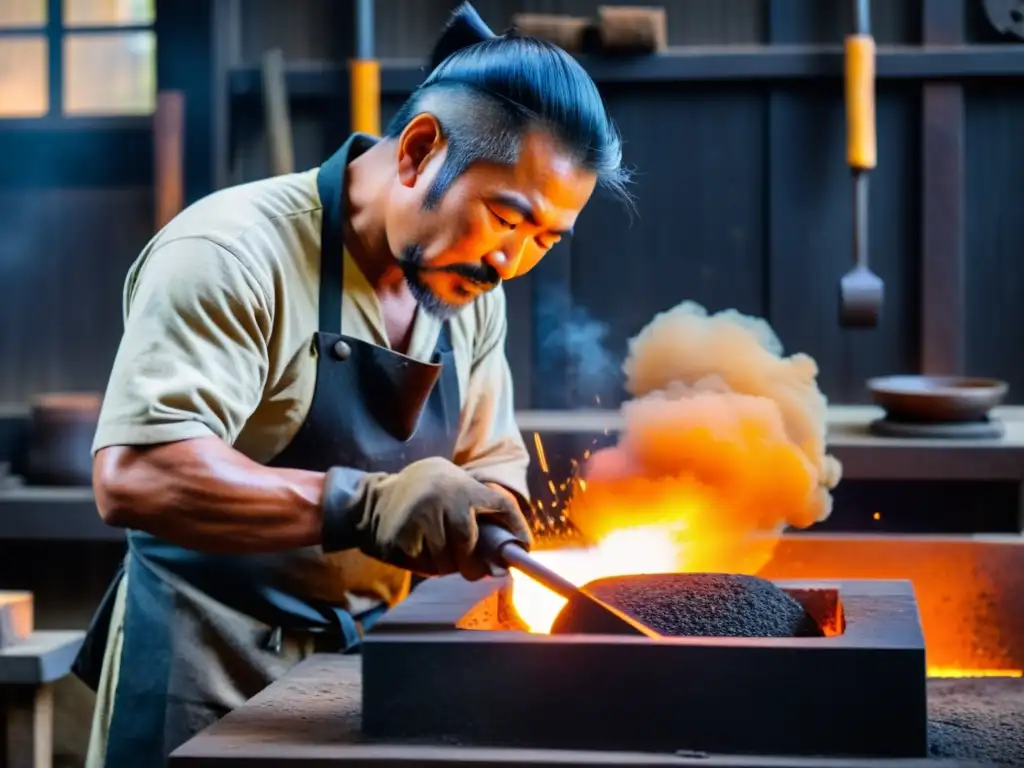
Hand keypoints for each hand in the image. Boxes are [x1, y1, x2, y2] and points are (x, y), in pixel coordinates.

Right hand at [344, 457, 532, 580]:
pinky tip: (420, 553)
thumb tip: (505, 546)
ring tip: (438, 553)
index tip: (522, 548)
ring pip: (448, 562)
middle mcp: (444, 500)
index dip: (516, 529)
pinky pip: (425, 567)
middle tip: (475, 571)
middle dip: (475, 564)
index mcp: (461, 485)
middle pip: (471, 545)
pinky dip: (428, 567)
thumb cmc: (420, 494)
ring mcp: (421, 520)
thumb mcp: (450, 483)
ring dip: (447, 565)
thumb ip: (475, 504)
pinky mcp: (402, 541)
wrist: (371, 498)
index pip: (501, 506)